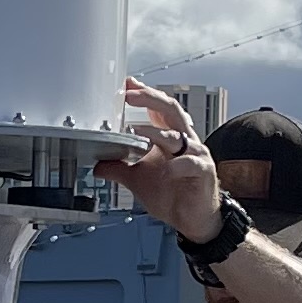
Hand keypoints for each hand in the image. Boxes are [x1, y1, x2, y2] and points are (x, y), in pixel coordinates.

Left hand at [94, 77, 225, 240]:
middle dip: (150, 99)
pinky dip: (177, 165)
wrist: (193, 218)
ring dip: (155, 132)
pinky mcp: (203, 172)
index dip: (144, 94)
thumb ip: (119, 169)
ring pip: (177, 135)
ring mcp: (195, 155)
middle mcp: (184, 141)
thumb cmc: (172, 194)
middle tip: (130, 94)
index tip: (127, 84)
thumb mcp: (138, 180)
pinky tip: (166, 170)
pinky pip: (191, 164)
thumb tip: (98, 165)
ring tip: (136, 129)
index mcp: (169, 138)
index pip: (158, 109)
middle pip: (170, 111)